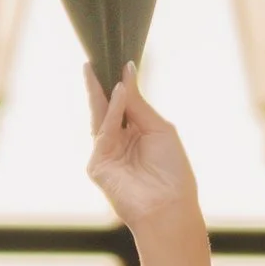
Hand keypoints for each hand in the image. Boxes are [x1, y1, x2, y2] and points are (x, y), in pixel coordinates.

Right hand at [85, 63, 201, 241]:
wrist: (169, 207)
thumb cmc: (172, 172)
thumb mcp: (159, 128)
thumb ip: (139, 102)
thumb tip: (127, 70)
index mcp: (136, 134)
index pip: (122, 103)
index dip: (117, 83)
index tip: (113, 58)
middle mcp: (119, 143)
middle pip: (104, 108)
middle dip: (97, 84)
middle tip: (92, 59)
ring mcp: (106, 154)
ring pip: (99, 117)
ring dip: (99, 93)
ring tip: (96, 68)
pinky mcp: (98, 166)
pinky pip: (103, 132)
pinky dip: (111, 113)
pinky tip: (117, 94)